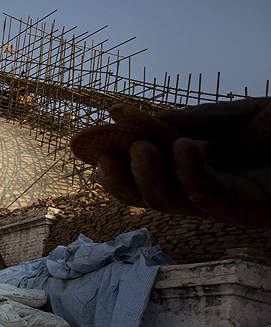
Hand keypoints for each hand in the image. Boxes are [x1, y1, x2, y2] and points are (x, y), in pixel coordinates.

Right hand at [95, 98, 270, 226]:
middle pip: (144, 196)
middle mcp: (198, 187)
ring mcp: (218, 203)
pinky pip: (204, 197)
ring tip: (141, 148)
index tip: (85, 145)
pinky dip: (189, 172)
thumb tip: (128, 119)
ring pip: (166, 202)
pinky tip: (186, 147)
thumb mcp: (229, 115)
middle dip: (118, 181)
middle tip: (104, 160)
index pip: (141, 170)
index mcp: (191, 164)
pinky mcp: (241, 211)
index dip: (111, 160)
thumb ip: (185, 120)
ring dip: (147, 178)